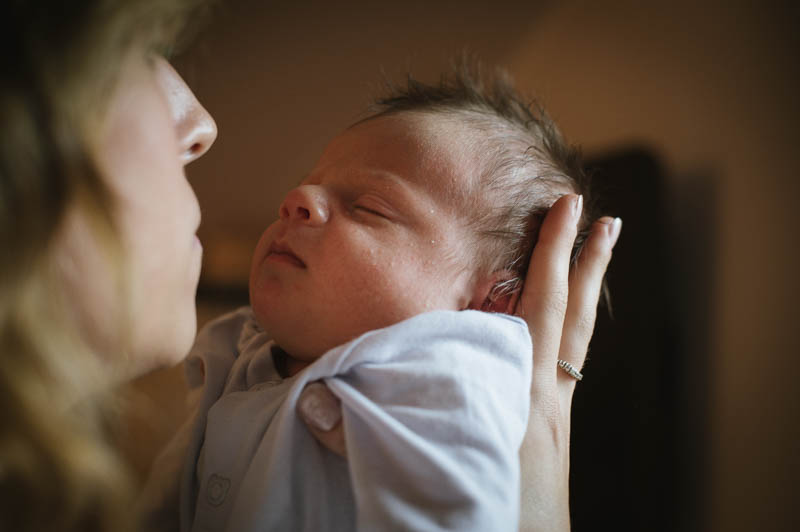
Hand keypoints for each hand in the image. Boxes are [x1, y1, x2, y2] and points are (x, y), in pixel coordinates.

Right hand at [296, 194, 620, 529]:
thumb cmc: (485, 520)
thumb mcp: (427, 472)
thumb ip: (373, 434)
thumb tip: (315, 401)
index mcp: (519, 391)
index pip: (540, 307)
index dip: (553, 255)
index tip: (567, 209)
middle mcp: (544, 394)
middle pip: (573, 315)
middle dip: (587, 263)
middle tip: (605, 220)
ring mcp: (555, 414)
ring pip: (578, 339)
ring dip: (589, 293)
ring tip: (603, 253)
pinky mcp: (554, 434)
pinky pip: (569, 367)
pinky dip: (572, 335)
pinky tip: (566, 333)